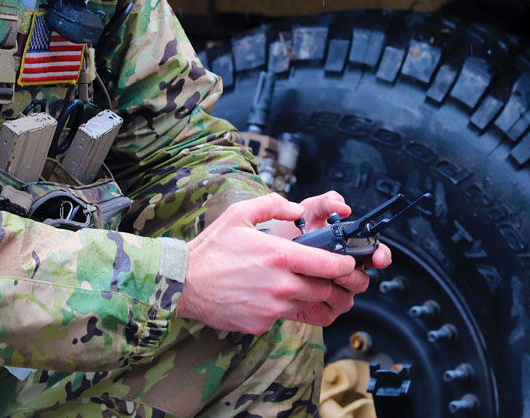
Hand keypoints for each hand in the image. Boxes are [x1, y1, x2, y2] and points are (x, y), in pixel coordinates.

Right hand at [178, 193, 368, 333]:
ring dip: (305, 295)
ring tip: (288, 282)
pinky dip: (282, 307)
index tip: (346, 262)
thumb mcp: (239, 214)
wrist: (183, 283)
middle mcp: (281, 284)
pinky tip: (265, 294)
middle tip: (318, 273)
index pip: (330, 265)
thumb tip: (297, 209)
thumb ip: (273, 204)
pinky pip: (284, 317)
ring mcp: (272, 308)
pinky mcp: (262, 324)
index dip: (345, 264)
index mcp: (280, 255)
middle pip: (325, 289)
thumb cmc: (211, 249)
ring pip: (307, 305)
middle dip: (327, 282)